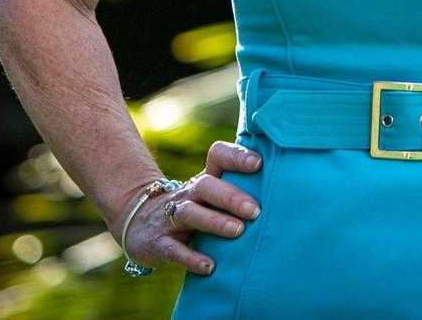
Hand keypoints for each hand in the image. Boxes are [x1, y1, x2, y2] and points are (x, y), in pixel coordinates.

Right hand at [123, 141, 262, 275]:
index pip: (217, 156)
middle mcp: (188, 193)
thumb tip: (284, 189)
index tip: (259, 163)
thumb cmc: (191, 208)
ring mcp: (170, 217)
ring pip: (191, 213)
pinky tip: (210, 266)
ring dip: (215, 222)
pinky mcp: (158, 243)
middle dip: (231, 196)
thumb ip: (235, 190)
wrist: (137, 222)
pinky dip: (191, 258)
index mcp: (203, 179)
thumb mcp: (208, 196)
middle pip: (207, 185)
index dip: (236, 156)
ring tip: (238, 232)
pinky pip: (173, 249)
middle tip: (256, 210)